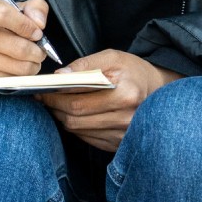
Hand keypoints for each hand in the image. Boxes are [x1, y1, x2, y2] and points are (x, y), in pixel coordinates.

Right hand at [0, 0, 50, 88]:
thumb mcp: (12, 10)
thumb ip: (34, 8)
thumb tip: (39, 23)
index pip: (3, 14)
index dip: (26, 25)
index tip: (37, 33)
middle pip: (16, 46)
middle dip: (36, 52)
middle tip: (40, 52)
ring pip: (16, 66)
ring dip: (31, 66)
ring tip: (31, 62)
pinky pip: (7, 80)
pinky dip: (18, 77)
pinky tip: (16, 71)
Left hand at [37, 49, 181, 150]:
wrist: (158, 90)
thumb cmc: (133, 71)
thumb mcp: (113, 57)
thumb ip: (85, 64)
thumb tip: (59, 76)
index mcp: (125, 95)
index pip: (78, 102)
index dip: (55, 98)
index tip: (42, 91)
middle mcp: (126, 119)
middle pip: (75, 119)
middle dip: (55, 108)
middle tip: (46, 98)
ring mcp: (123, 135)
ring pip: (78, 131)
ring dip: (63, 118)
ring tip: (59, 104)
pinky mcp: (118, 144)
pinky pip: (87, 138)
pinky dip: (76, 127)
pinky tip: (75, 115)